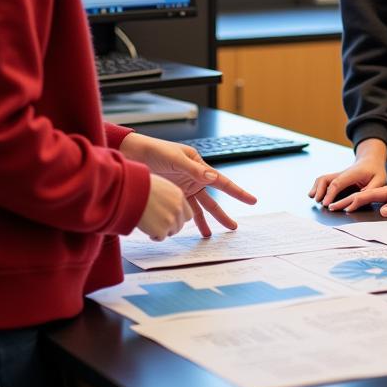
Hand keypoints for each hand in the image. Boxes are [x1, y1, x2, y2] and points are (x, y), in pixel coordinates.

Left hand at [120, 132, 257, 235]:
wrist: (134, 154)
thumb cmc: (156, 151)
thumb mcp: (175, 159)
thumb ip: (194, 170)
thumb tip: (213, 177)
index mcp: (199, 165)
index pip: (222, 182)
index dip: (237, 192)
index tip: (252, 200)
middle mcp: (194, 177)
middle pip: (212, 200)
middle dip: (223, 214)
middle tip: (234, 227)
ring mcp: (184, 187)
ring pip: (199, 208)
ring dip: (205, 221)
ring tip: (211, 236)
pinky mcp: (173, 194)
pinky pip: (185, 209)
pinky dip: (188, 219)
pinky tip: (191, 229)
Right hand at [138, 174, 193, 239]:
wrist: (129, 193)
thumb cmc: (140, 187)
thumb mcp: (162, 187)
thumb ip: (171, 198)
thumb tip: (170, 206)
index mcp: (179, 196)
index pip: (188, 214)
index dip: (179, 217)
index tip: (170, 218)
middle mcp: (178, 209)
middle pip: (180, 225)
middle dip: (171, 225)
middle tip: (158, 222)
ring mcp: (171, 220)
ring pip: (172, 232)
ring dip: (162, 230)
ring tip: (150, 223)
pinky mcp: (162, 230)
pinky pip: (161, 238)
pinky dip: (154, 236)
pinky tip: (147, 228)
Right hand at [309, 138, 386, 209]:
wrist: (371, 161)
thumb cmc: (375, 171)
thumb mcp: (380, 180)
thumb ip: (372, 189)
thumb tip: (360, 197)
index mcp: (353, 173)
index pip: (338, 182)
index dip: (330, 193)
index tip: (326, 203)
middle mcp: (343, 173)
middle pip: (326, 178)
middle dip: (319, 190)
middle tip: (318, 202)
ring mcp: (338, 175)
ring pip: (323, 179)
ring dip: (316, 188)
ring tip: (313, 198)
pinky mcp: (337, 178)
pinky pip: (324, 181)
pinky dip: (318, 187)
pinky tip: (316, 195)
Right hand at [341, 176, 386, 216]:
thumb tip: (382, 211)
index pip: (369, 195)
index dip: (354, 201)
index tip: (340, 206)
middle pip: (364, 196)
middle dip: (347, 200)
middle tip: (331, 206)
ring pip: (368, 197)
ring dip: (352, 200)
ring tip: (338, 205)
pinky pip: (376, 200)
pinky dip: (363, 201)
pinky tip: (359, 204)